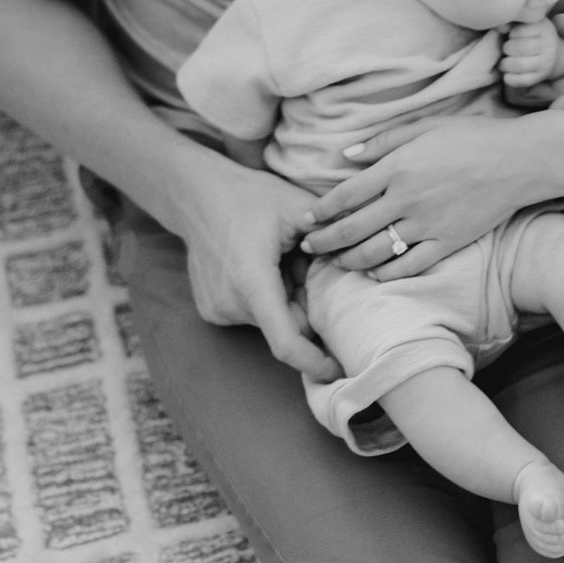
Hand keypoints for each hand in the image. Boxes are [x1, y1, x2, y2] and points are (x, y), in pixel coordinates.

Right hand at [179, 154, 339, 379]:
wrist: (196, 194)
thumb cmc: (249, 196)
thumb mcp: (296, 208)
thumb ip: (330, 237)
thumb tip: (366, 255)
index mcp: (252, 280)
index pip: (285, 341)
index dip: (314, 362)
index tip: (337, 368)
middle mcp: (230, 303)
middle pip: (285, 325)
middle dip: (307, 308)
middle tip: (310, 271)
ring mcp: (216, 309)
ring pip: (271, 320)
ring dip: (287, 300)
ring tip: (284, 260)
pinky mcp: (211, 309)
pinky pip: (252, 314)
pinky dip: (268, 298)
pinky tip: (266, 265)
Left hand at [298, 111, 563, 279]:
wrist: (519, 160)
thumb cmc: (473, 136)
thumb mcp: (425, 126)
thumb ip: (384, 141)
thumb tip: (346, 155)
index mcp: (397, 168)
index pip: (345, 196)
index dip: (320, 211)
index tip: (305, 220)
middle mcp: (406, 200)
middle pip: (352, 229)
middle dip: (325, 242)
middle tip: (308, 248)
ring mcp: (427, 225)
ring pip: (375, 252)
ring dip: (349, 261)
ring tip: (335, 263)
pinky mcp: (448, 243)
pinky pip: (409, 266)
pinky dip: (386, 273)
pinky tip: (374, 274)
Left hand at [501, 16, 559, 88]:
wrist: (551, 51)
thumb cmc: (530, 34)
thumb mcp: (524, 23)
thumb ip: (510, 23)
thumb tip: (498, 27)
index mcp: (543, 27)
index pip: (520, 30)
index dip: (510, 34)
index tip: (510, 35)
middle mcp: (548, 45)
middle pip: (519, 48)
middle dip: (506, 48)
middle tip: (505, 49)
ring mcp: (546, 62)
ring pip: (519, 65)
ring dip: (505, 64)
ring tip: (503, 62)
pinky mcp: (541, 76)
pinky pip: (522, 80)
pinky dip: (510, 79)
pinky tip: (506, 74)